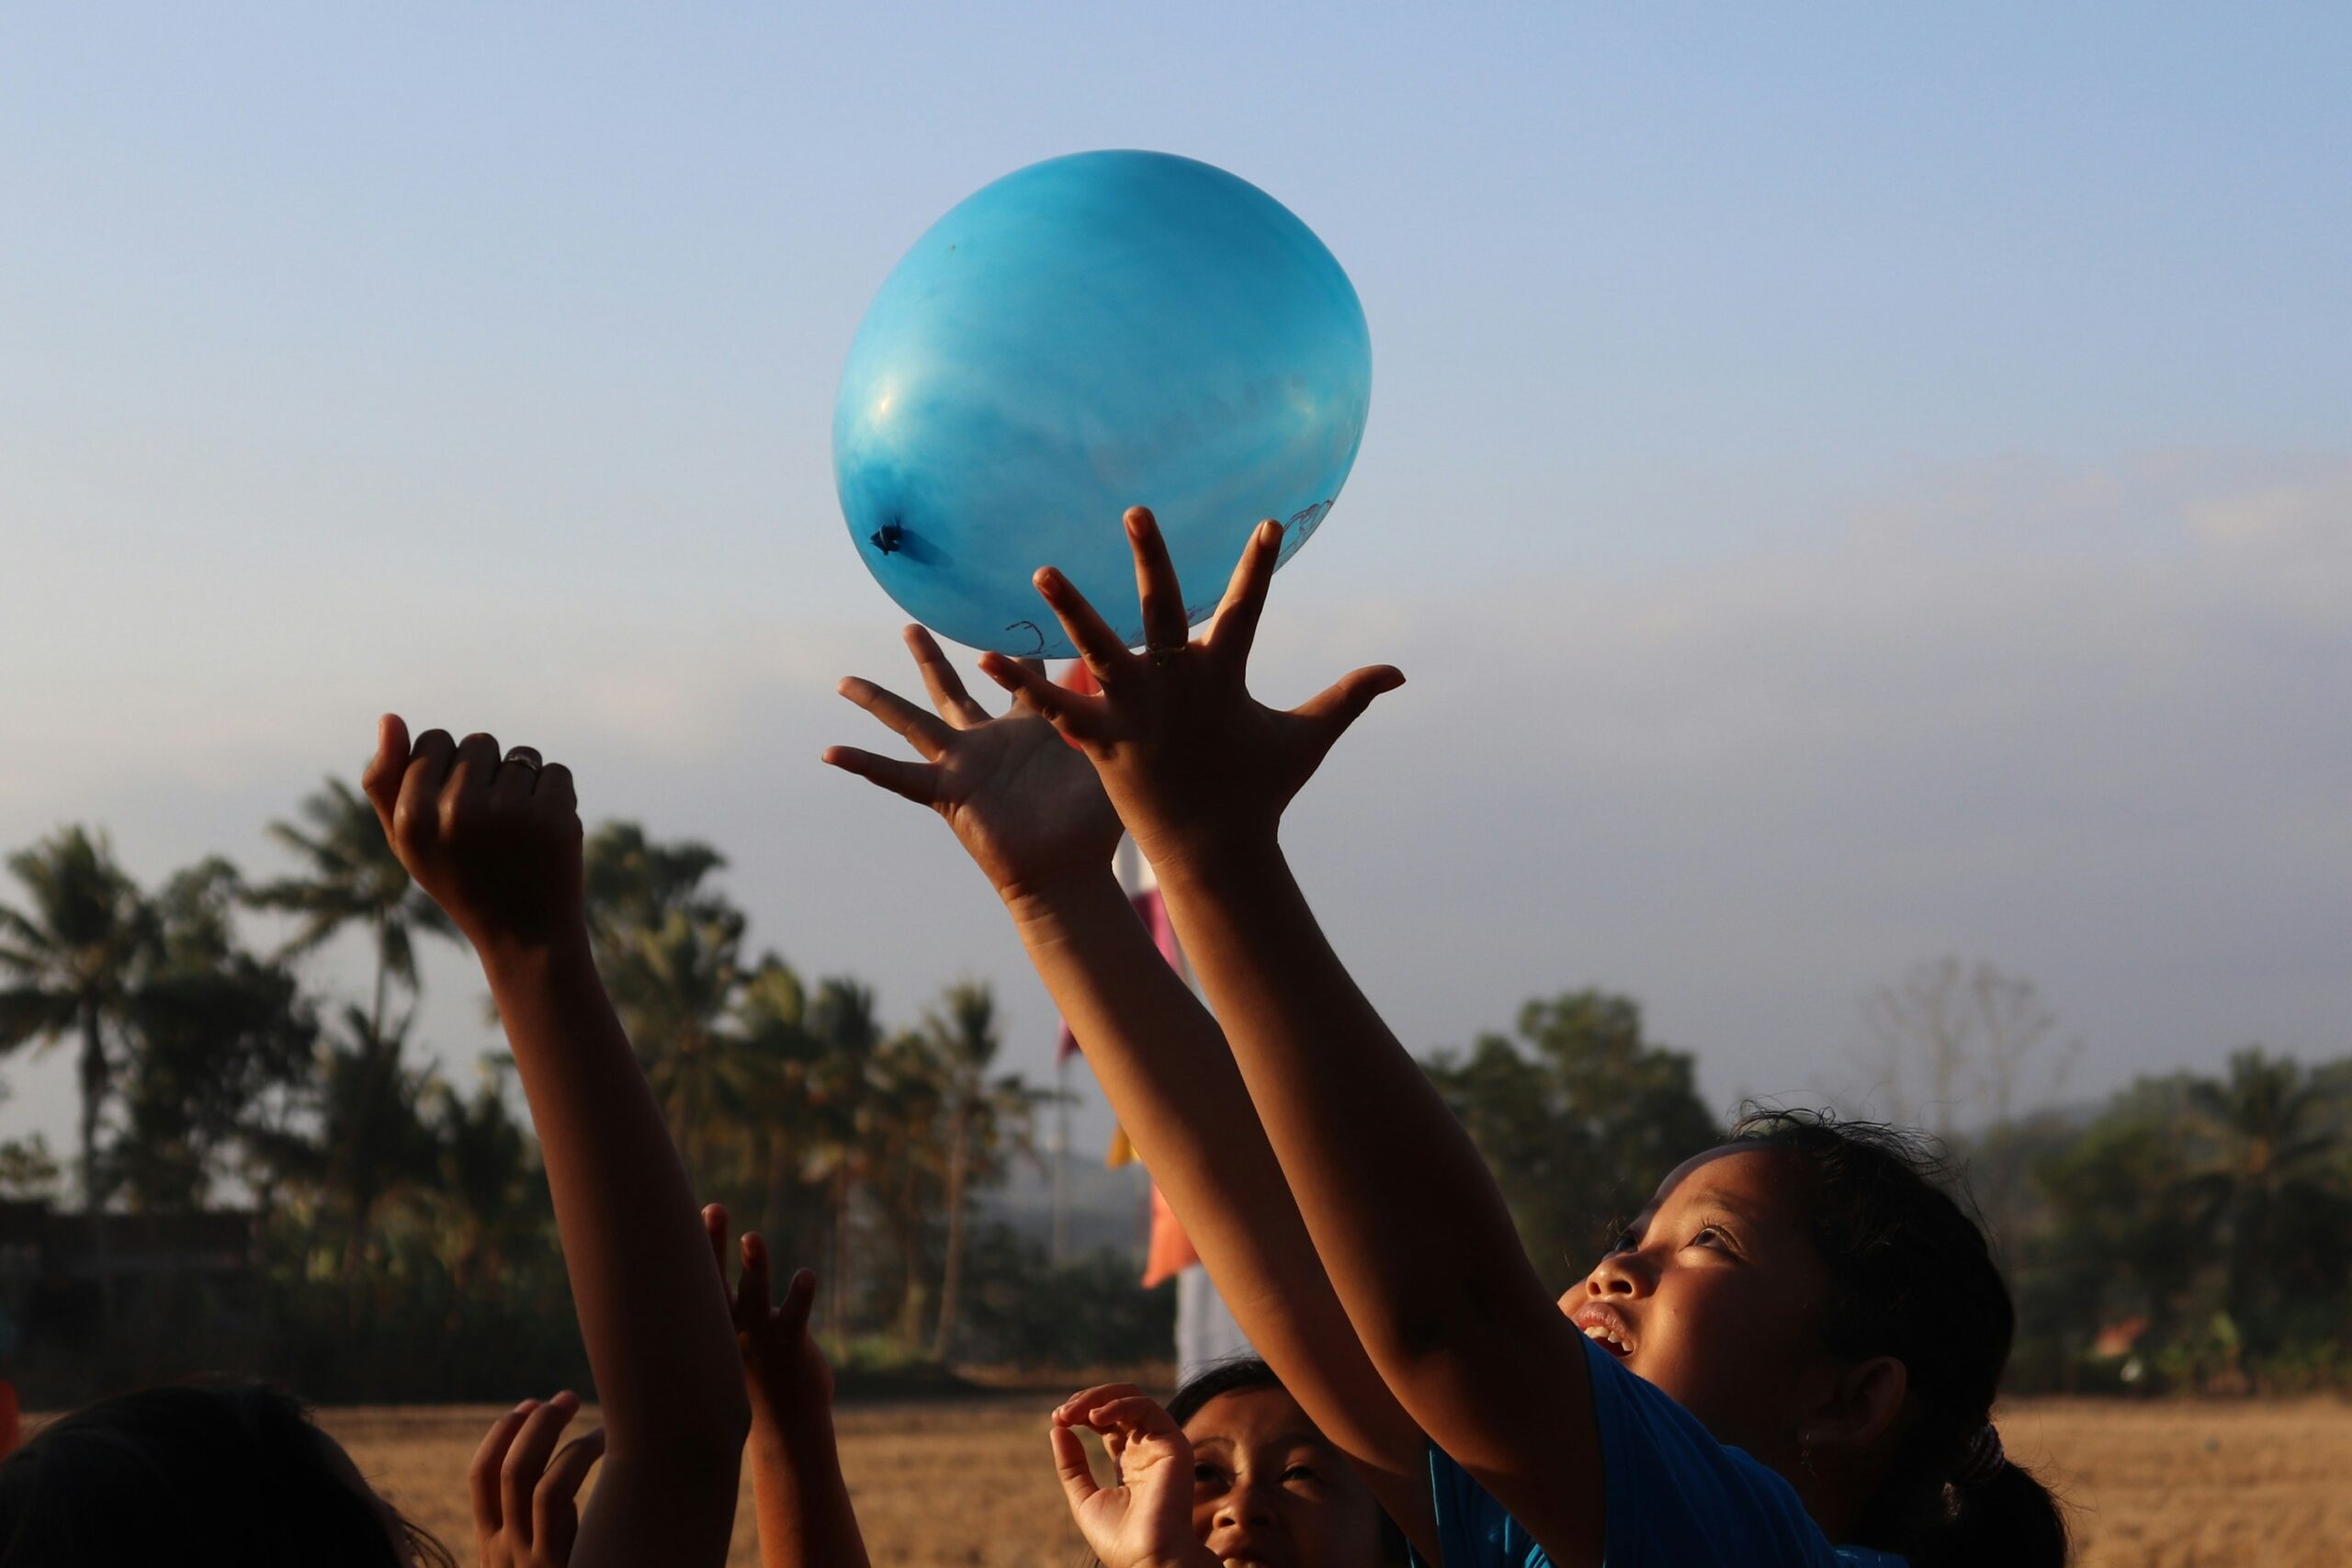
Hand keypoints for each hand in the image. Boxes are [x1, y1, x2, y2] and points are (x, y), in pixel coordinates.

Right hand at [361, 715, 584, 958]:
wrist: (525, 935)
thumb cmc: (460, 879)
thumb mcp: (408, 840)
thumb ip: (386, 781)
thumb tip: (389, 718)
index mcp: (412, 817)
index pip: (432, 740)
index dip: (448, 768)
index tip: (455, 806)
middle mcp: (456, 811)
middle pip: (477, 741)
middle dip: (486, 772)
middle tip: (488, 824)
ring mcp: (507, 813)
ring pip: (520, 753)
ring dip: (523, 782)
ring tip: (516, 829)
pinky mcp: (552, 815)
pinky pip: (555, 770)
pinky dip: (554, 794)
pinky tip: (544, 830)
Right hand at [470, 1392, 605, 1567]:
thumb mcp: (537, 1563)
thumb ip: (538, 1532)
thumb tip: (555, 1480)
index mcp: (492, 1545)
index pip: (481, 1476)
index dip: (503, 1434)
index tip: (530, 1404)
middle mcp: (500, 1550)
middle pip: (502, 1467)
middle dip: (532, 1423)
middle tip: (566, 1398)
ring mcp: (523, 1557)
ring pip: (520, 1473)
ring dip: (548, 1429)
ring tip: (583, 1411)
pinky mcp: (551, 1562)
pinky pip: (552, 1493)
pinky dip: (576, 1455)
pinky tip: (606, 1442)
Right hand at [704, 1203, 831, 1435]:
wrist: (785, 1425)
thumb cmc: (755, 1374)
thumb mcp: (729, 1340)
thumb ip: (719, 1306)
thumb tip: (704, 1273)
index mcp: (713, 1322)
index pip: (698, 1277)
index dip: (692, 1242)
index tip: (680, 1208)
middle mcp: (731, 1326)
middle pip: (718, 1278)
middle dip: (714, 1243)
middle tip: (713, 1208)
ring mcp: (759, 1336)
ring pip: (755, 1296)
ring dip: (754, 1267)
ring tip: (752, 1237)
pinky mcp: (791, 1346)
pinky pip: (794, 1318)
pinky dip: (800, 1296)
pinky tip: (805, 1274)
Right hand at [823, 624, 1123, 901]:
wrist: (1071, 872)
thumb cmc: (1096, 823)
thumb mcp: (1106, 753)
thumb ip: (1115, 713)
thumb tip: (1157, 675)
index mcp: (1028, 727)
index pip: (1020, 675)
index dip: (1021, 649)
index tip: (1016, 617)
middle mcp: (989, 742)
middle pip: (951, 688)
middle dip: (931, 659)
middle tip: (909, 624)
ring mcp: (963, 767)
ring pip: (912, 722)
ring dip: (878, 701)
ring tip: (843, 680)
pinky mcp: (948, 794)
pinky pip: (899, 777)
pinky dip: (865, 766)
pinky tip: (830, 752)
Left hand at [974, 509, 1401, 870]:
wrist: (1214, 853)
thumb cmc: (1259, 790)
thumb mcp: (1306, 739)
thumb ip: (1348, 697)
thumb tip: (1400, 673)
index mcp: (1222, 675)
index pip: (1247, 607)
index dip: (1259, 565)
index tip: (1268, 521)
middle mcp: (1177, 684)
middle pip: (1162, 609)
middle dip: (1151, 559)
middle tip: (1136, 511)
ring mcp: (1137, 712)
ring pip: (1099, 649)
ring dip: (1071, 610)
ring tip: (1041, 569)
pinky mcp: (1102, 740)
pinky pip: (1056, 706)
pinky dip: (1023, 683)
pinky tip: (986, 655)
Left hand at [1051, 1382, 1217, 1567]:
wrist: (1148, 1560)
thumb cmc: (1120, 1540)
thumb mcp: (1084, 1498)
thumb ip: (1072, 1465)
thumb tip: (1057, 1429)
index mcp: (1130, 1461)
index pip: (1108, 1421)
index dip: (1081, 1413)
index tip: (1057, 1420)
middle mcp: (1147, 1448)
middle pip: (1118, 1404)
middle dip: (1086, 1401)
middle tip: (1061, 1414)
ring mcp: (1161, 1444)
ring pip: (1132, 1397)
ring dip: (1098, 1398)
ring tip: (1071, 1412)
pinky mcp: (1173, 1443)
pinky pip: (1145, 1408)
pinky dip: (1117, 1405)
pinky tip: (1094, 1417)